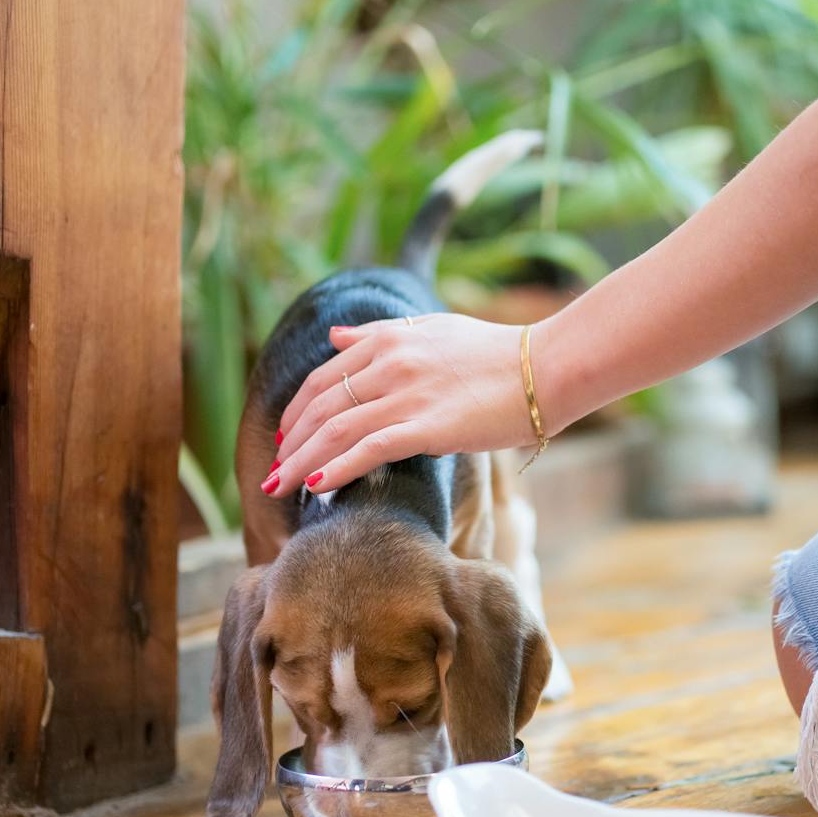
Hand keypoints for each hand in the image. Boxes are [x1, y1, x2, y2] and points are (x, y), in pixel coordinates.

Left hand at [267, 314, 538, 495]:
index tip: (286, 439)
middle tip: (272, 472)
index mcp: (388, 338)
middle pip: (321, 406)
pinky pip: (368, 449)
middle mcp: (389, 362)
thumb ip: (380, 333)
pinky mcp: (427, 425)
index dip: (297, 412)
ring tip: (278, 488)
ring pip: (336, 430)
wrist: (545, 368)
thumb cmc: (496, 355)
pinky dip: (336, 468)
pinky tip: (316, 487)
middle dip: (290, 443)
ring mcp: (406, 393)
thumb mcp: (432, 328)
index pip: (324, 377)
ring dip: (301, 461)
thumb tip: (335, 337)